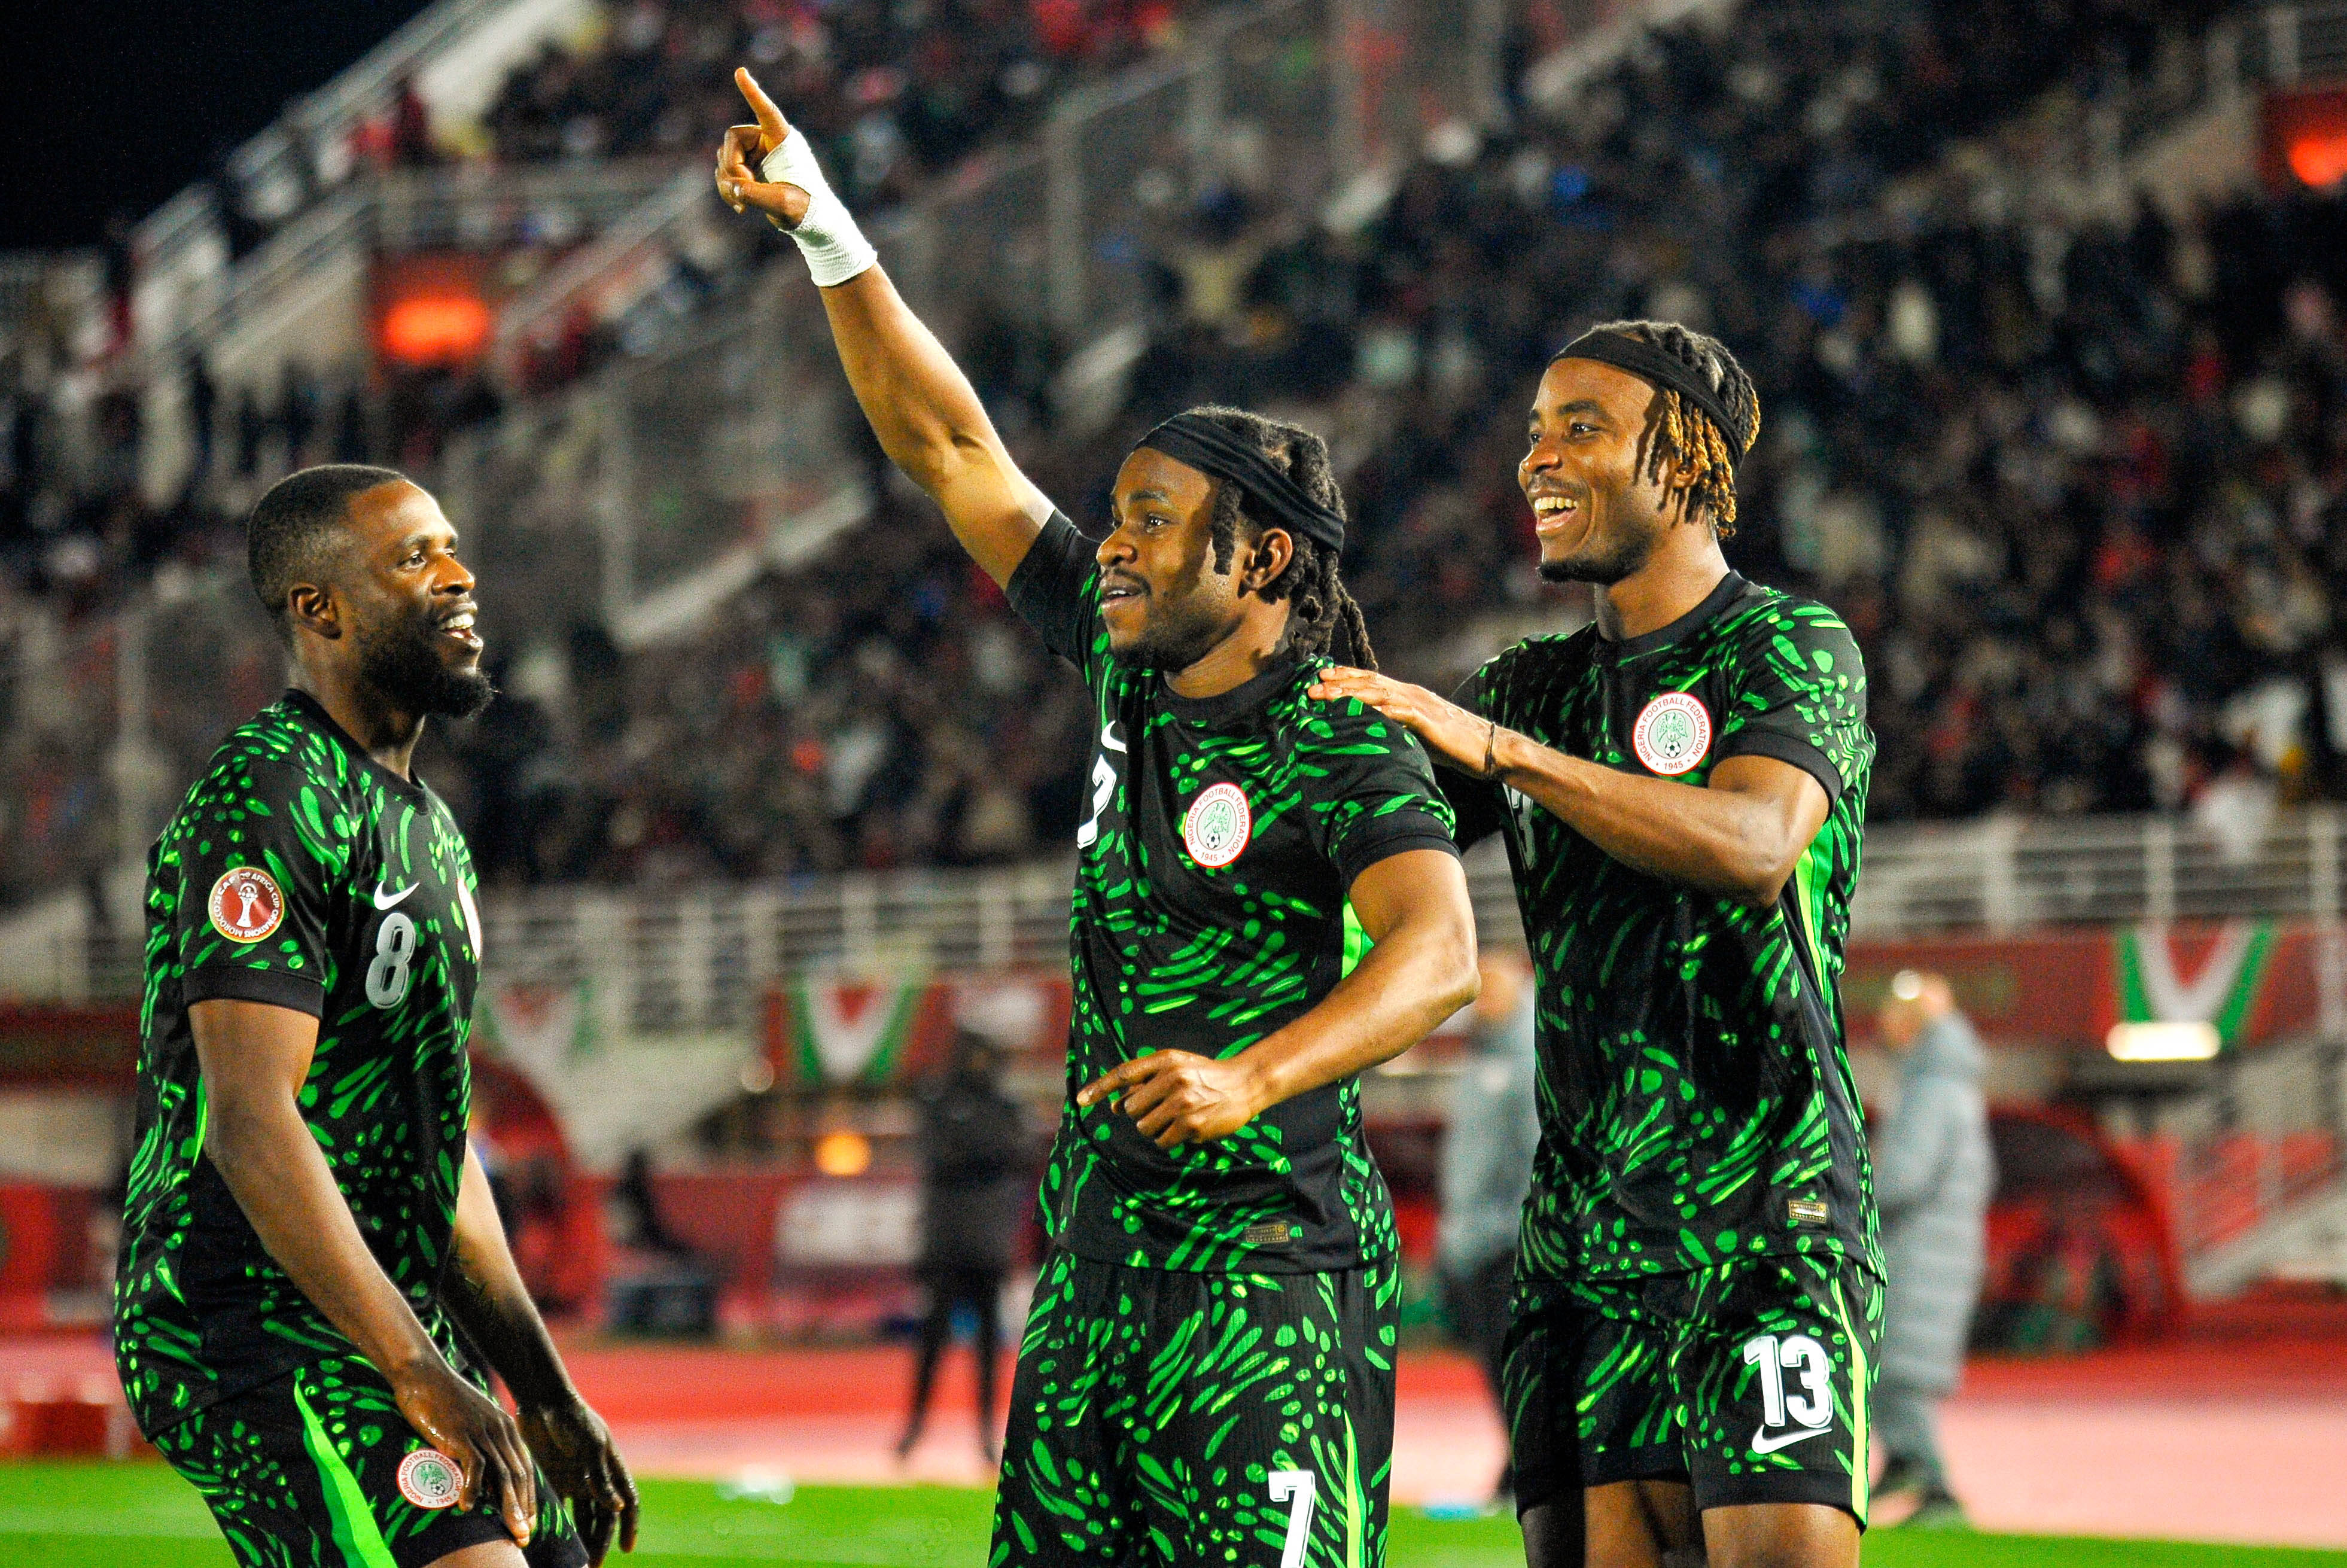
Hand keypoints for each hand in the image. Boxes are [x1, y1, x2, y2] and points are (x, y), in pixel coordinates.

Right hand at [390, 1357, 536, 1546]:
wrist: (425, 1376)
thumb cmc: (444, 1403)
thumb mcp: (471, 1424)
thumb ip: (480, 1446)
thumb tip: (482, 1477)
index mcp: (505, 1429)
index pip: (523, 1469)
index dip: (528, 1497)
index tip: (530, 1522)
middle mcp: (500, 1430)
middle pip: (518, 1476)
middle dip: (524, 1508)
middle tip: (525, 1535)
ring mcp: (482, 1431)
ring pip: (502, 1474)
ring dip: (507, 1506)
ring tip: (510, 1530)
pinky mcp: (462, 1433)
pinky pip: (474, 1464)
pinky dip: (473, 1488)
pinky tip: (468, 1507)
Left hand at [521, 1396, 639, 1563]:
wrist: (541, 1401)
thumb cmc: (571, 1418)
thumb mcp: (590, 1446)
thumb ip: (601, 1477)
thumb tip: (619, 1508)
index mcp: (612, 1467)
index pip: (627, 1503)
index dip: (629, 1527)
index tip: (626, 1550)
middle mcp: (596, 1477)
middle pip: (604, 1516)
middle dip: (602, 1541)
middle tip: (593, 1565)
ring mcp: (575, 1480)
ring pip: (582, 1516)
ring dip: (582, 1538)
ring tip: (576, 1561)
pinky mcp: (553, 1480)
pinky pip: (559, 1508)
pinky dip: (558, 1525)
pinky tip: (552, 1544)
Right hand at [715, 67, 810, 228]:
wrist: (809, 220)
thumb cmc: (805, 207)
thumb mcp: (782, 203)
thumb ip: (756, 195)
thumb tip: (732, 188)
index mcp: (783, 140)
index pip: (767, 112)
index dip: (753, 93)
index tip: (741, 73)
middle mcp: (767, 141)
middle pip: (733, 138)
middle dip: (732, 166)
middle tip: (743, 191)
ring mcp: (755, 153)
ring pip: (725, 156)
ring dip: (727, 181)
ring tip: (742, 206)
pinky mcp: (748, 167)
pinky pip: (725, 171)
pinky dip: (728, 189)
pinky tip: (740, 207)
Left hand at [1078, 1050, 1265, 1146]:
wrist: (1244, 1084)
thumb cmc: (1204, 1077)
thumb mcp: (1175, 1069)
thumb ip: (1144, 1084)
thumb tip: (1113, 1107)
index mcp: (1165, 1060)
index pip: (1124, 1073)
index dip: (1099, 1088)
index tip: (1079, 1101)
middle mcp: (1172, 1079)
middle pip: (1131, 1109)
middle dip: (1140, 1114)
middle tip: (1162, 1109)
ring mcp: (1182, 1102)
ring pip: (1144, 1127)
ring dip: (1155, 1128)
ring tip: (1176, 1117)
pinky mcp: (1191, 1125)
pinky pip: (1162, 1141)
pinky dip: (1169, 1139)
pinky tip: (1187, 1127)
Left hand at [1308, 667, 1494, 776]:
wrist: (1489, 748)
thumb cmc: (1452, 744)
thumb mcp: (1415, 734)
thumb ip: (1395, 728)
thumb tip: (1370, 734)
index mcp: (1407, 695)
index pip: (1371, 680)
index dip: (1345, 676)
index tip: (1319, 675)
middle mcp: (1411, 694)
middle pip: (1369, 683)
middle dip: (1339, 683)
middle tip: (1311, 686)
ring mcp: (1421, 705)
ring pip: (1380, 693)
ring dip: (1352, 693)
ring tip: (1328, 695)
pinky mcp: (1431, 722)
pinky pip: (1403, 713)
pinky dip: (1382, 710)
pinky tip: (1364, 711)